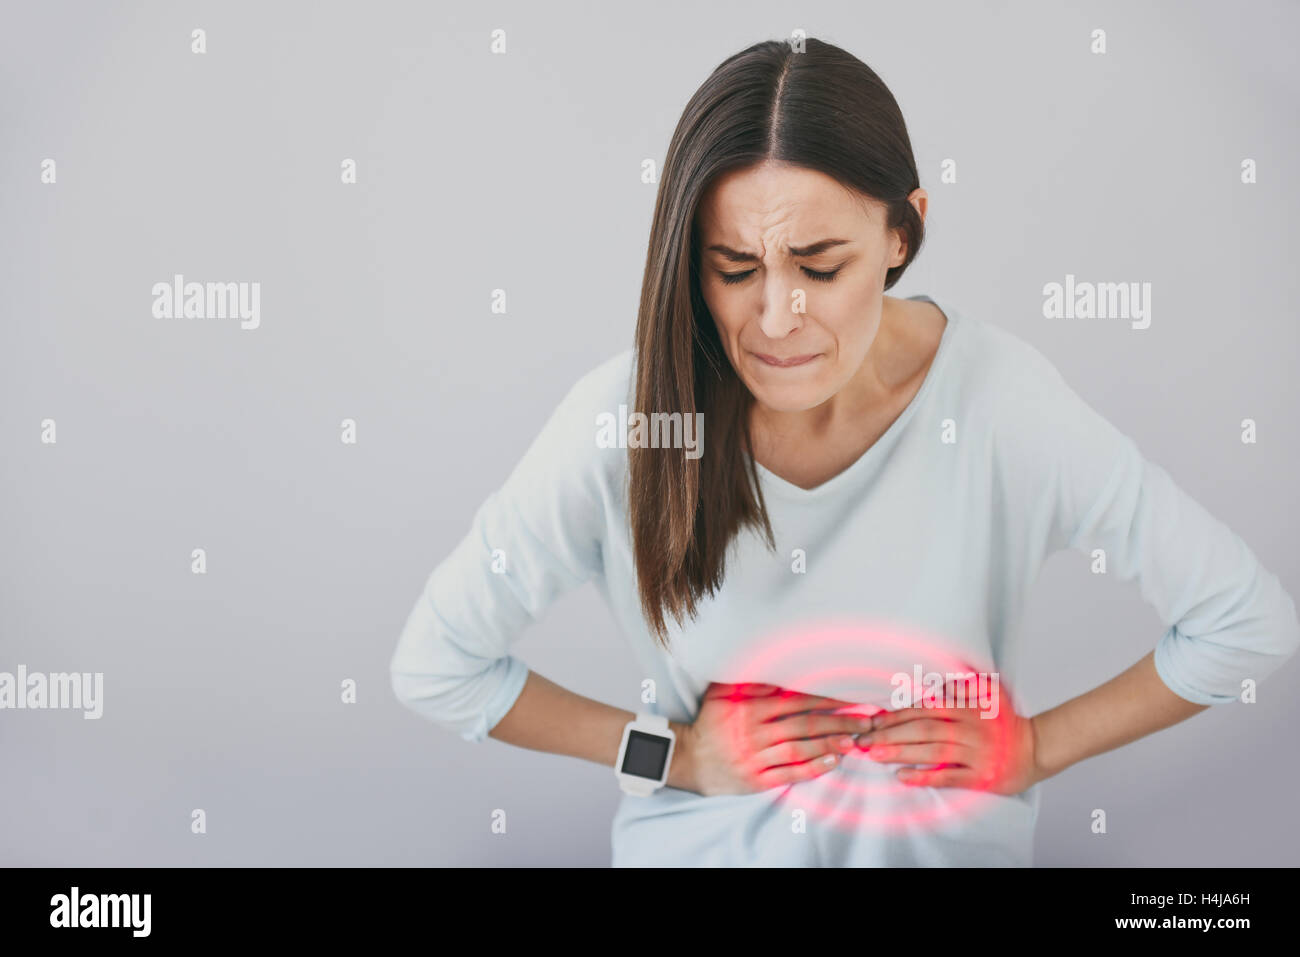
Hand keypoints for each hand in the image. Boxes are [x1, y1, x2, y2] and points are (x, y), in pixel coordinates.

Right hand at [677, 681, 878, 795]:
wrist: (690, 759)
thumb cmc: (712, 723)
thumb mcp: (722, 694)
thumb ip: (749, 680)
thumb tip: (776, 663)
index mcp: (749, 708)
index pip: (795, 700)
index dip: (825, 698)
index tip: (851, 695)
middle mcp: (754, 732)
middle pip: (804, 725)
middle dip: (838, 722)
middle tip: (867, 721)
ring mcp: (756, 757)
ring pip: (800, 749)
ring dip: (830, 745)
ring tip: (855, 741)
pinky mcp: (757, 780)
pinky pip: (789, 774)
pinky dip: (812, 768)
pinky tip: (833, 763)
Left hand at [857, 678, 1042, 794]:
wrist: (1035, 748)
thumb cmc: (1006, 722)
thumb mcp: (989, 693)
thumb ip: (962, 684)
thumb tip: (938, 679)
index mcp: (965, 708)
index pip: (924, 710)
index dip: (896, 715)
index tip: (872, 720)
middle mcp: (968, 728)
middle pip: (923, 729)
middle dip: (890, 734)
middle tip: (863, 740)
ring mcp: (974, 753)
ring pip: (932, 751)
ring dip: (901, 752)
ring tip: (875, 754)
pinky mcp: (980, 776)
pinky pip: (948, 777)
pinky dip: (924, 776)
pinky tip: (902, 776)